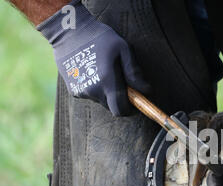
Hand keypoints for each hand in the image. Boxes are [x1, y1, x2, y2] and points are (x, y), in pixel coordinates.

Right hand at [37, 0, 149, 115]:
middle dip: (119, 98)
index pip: (121, 110)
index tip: (134, 99)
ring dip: (107, 91)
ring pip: (102, 100)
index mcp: (107, 81)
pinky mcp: (73, 90)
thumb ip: (134, 72)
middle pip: (112, 106)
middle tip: (120, 80)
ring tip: (104, 71)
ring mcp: (81, 91)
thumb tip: (146, 91)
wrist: (68, 31)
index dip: (130, 108)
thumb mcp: (123, 48)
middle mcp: (93, 90)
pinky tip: (92, 71)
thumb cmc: (100, 37)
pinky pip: (91, 95)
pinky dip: (95, 88)